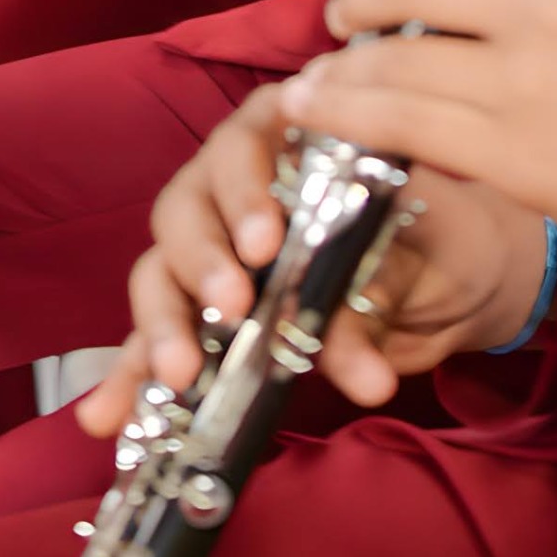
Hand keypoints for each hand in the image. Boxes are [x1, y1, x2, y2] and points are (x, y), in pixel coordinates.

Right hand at [75, 84, 547, 435]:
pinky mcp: (199, 313)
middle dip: (202, 261)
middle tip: (232, 309)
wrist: (451, 277)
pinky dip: (129, 378)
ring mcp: (207, 249)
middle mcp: (229, 185)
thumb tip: (366, 378)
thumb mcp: (413, 262)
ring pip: (160, 271)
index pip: (242, 144)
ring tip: (177, 373)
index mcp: (283, 138)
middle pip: (185, 208)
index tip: (265, 246)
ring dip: (162, 323)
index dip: (244, 192)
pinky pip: (152, 337)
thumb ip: (375, 304)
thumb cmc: (431, 239)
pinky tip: (105, 418)